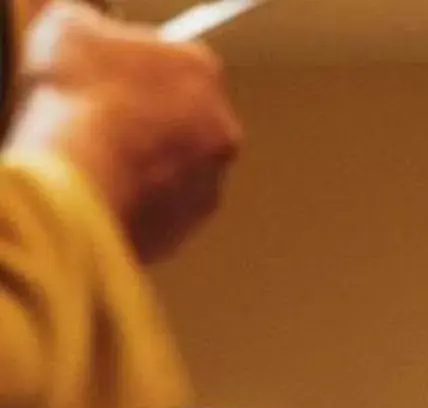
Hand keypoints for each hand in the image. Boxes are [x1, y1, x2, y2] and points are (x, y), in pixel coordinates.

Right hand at [10, 4, 242, 262]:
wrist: (85, 179)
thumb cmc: (81, 98)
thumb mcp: (67, 27)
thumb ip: (86, 23)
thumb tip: (82, 27)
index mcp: (201, 69)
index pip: (170, 60)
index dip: (128, 66)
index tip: (101, 74)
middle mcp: (221, 128)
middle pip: (181, 115)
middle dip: (145, 116)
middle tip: (99, 116)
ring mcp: (210, 181)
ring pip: (176, 166)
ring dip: (143, 161)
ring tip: (98, 155)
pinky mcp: (190, 225)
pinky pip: (163, 207)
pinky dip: (138, 200)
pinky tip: (104, 188)